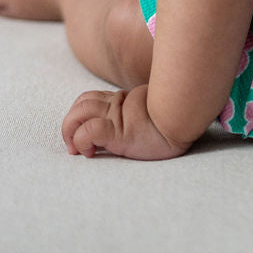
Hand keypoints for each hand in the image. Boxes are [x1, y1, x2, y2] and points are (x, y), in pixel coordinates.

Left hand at [62, 84, 189, 159]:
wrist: (183, 123)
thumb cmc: (169, 124)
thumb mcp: (146, 114)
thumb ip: (133, 112)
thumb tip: (129, 124)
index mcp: (120, 101)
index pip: (89, 99)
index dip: (78, 115)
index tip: (79, 137)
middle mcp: (115, 105)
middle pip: (80, 104)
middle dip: (68, 125)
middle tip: (72, 147)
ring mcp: (117, 117)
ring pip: (79, 113)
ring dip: (69, 132)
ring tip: (77, 150)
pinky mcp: (119, 132)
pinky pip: (90, 131)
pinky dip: (81, 140)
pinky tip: (89, 152)